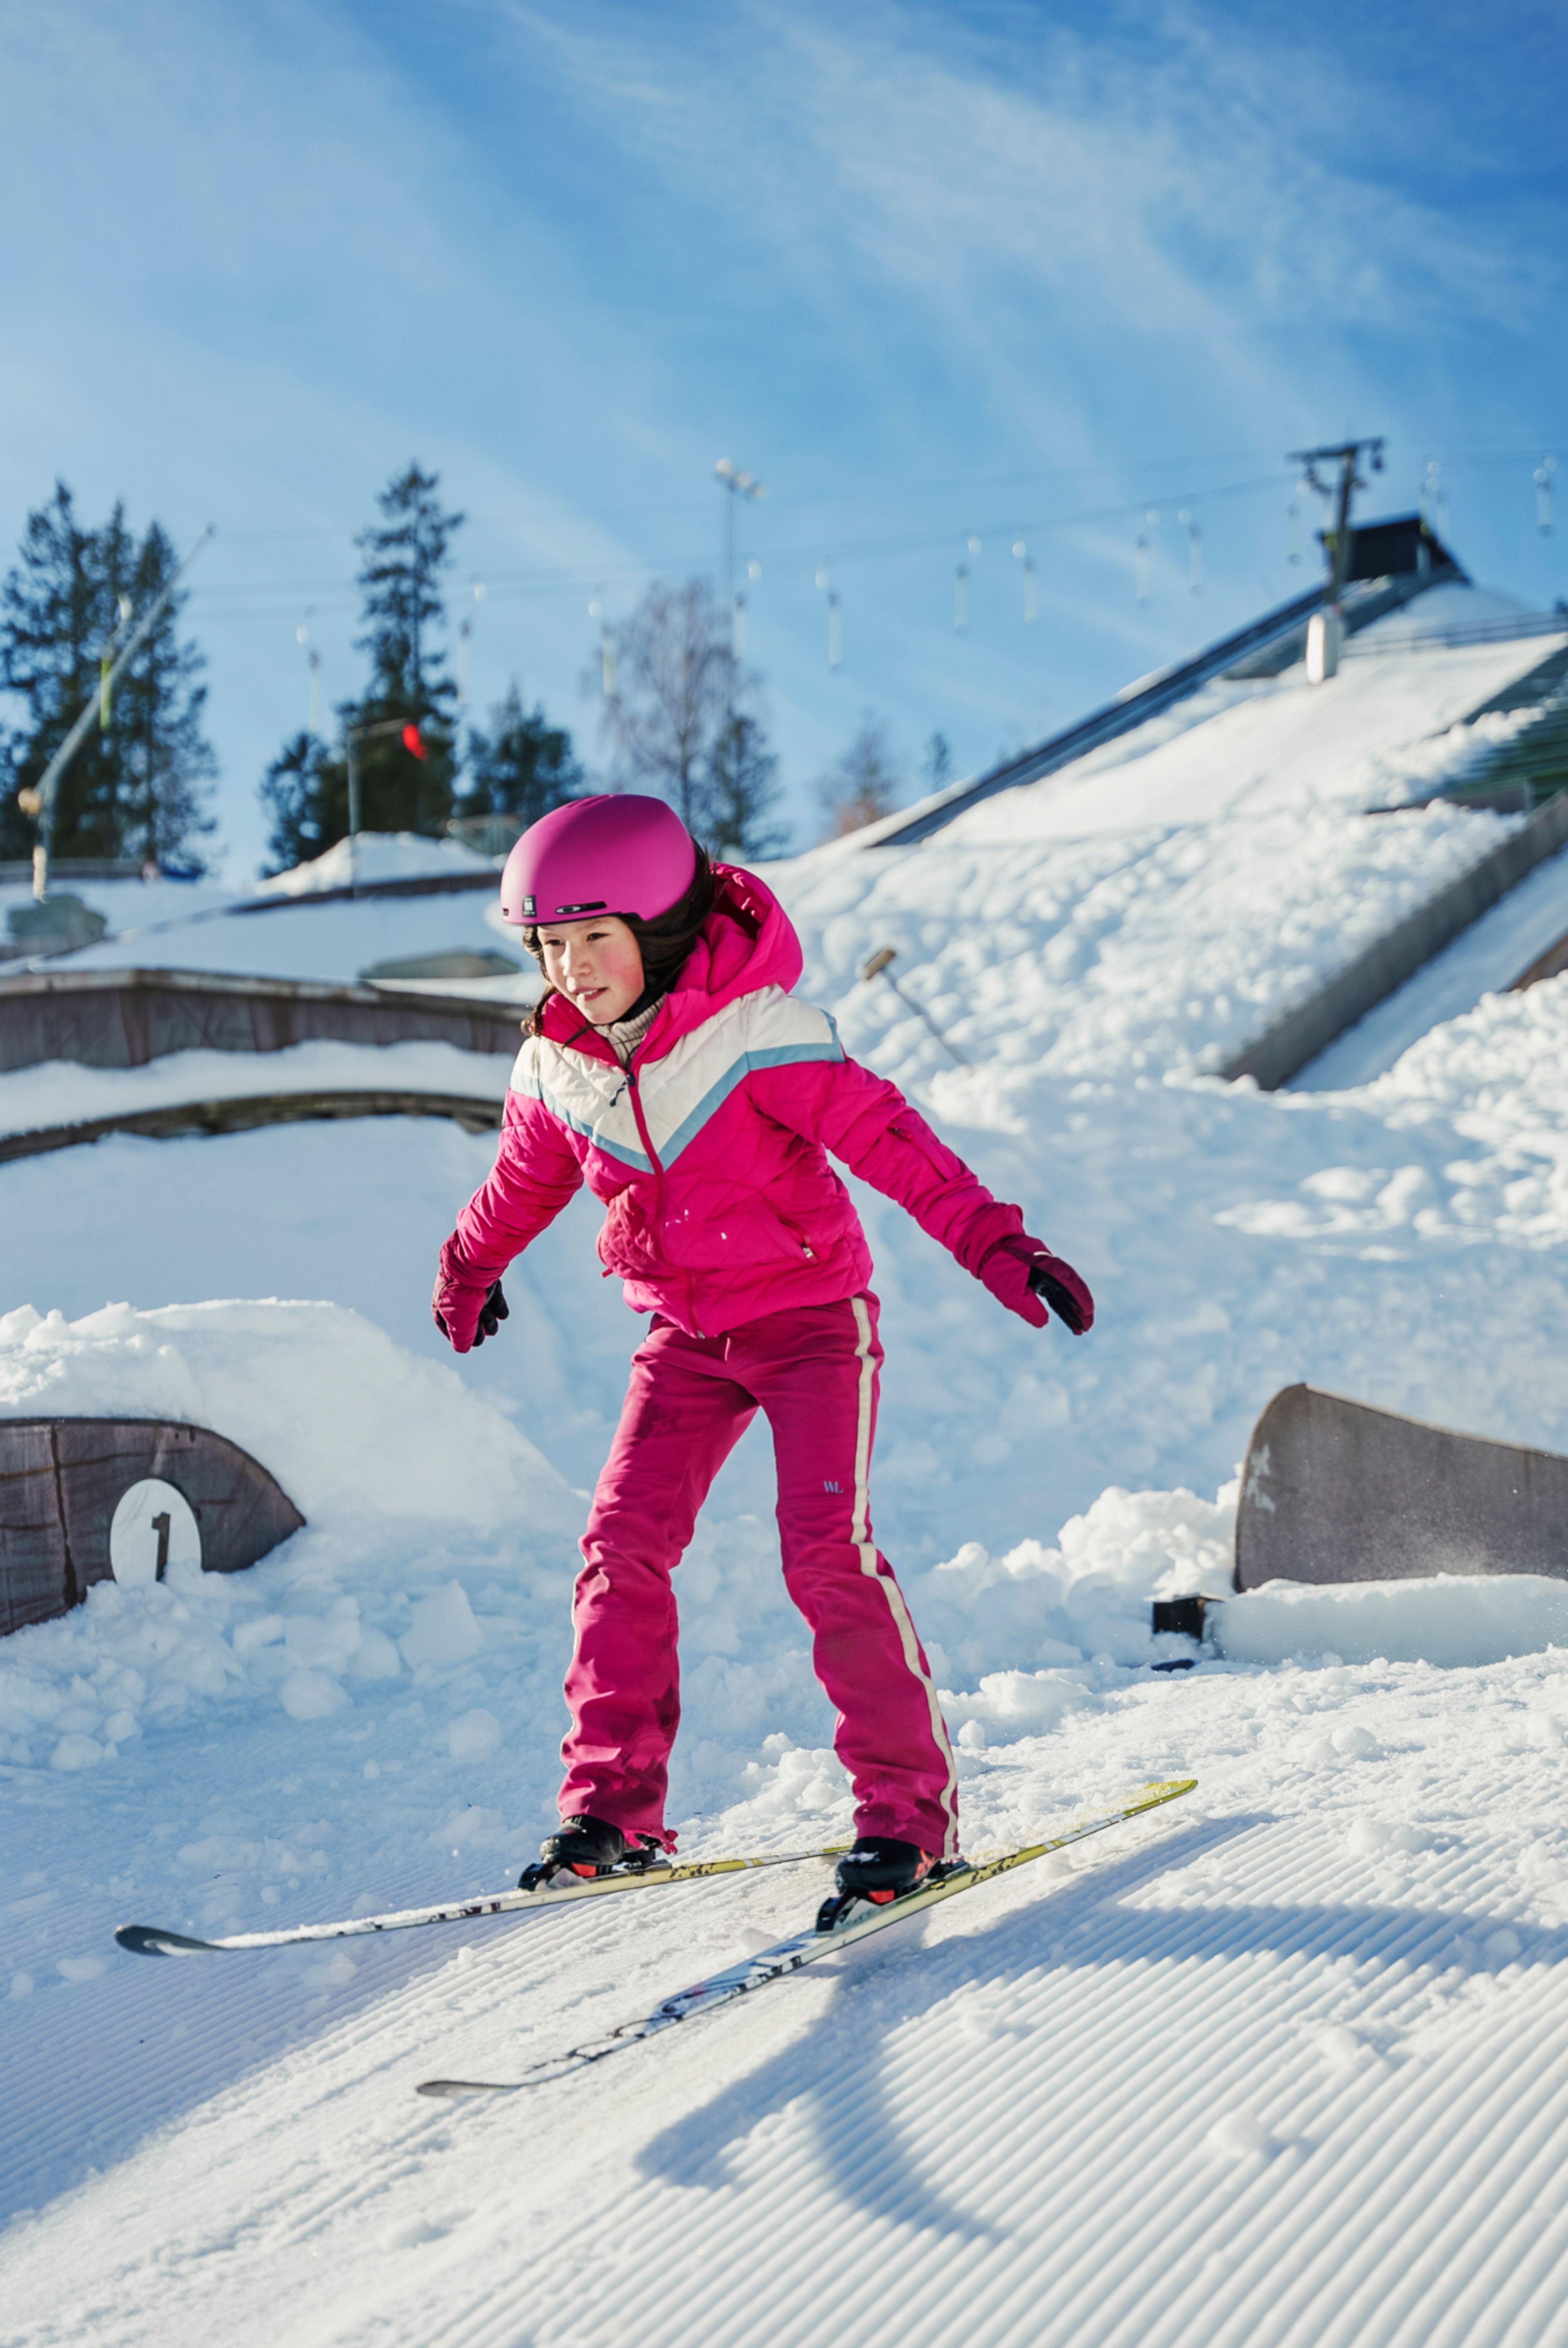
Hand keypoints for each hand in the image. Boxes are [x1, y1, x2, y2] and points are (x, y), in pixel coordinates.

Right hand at [433, 1244, 510, 1352]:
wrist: (476, 1262)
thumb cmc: (463, 1292)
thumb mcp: (460, 1320)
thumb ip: (461, 1336)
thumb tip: (462, 1349)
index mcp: (441, 1301)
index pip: (446, 1324)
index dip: (456, 1336)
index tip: (468, 1343)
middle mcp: (454, 1293)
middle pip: (466, 1316)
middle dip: (476, 1328)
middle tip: (485, 1336)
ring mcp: (470, 1284)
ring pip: (480, 1306)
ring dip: (488, 1319)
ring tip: (494, 1327)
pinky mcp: (485, 1278)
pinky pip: (492, 1295)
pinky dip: (497, 1306)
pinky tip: (503, 1316)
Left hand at [978, 1234, 1093, 1333]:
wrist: (988, 1248)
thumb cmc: (997, 1266)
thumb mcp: (1009, 1291)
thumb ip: (1027, 1306)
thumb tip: (1043, 1322)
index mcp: (1044, 1264)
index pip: (1067, 1280)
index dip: (1079, 1296)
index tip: (1088, 1311)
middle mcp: (1049, 1267)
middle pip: (1071, 1287)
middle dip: (1081, 1307)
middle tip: (1088, 1326)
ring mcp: (1046, 1272)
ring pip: (1064, 1292)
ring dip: (1073, 1310)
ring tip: (1082, 1330)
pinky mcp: (1040, 1278)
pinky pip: (1055, 1293)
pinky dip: (1062, 1306)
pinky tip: (1069, 1320)